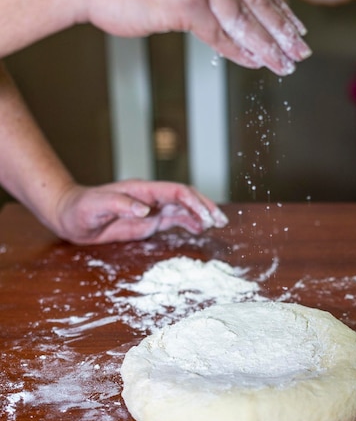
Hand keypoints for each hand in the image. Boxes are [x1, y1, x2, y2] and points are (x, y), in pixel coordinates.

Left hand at [54, 179, 228, 243]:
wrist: (70, 216)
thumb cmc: (81, 208)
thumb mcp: (97, 205)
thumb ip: (121, 205)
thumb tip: (146, 210)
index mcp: (143, 190)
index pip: (176, 192)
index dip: (194, 202)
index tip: (206, 216)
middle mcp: (151, 197)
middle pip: (185, 198)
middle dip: (205, 207)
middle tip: (221, 221)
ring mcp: (151, 209)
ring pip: (183, 209)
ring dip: (201, 215)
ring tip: (217, 225)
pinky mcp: (148, 221)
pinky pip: (174, 220)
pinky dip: (189, 223)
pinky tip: (200, 230)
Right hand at [77, 0, 310, 74]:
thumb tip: (234, 6)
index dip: (276, 5)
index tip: (294, 25)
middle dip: (282, 29)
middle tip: (300, 50)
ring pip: (243, 19)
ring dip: (267, 45)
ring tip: (285, 64)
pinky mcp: (185, 1)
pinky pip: (221, 34)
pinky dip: (241, 51)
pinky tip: (258, 62)